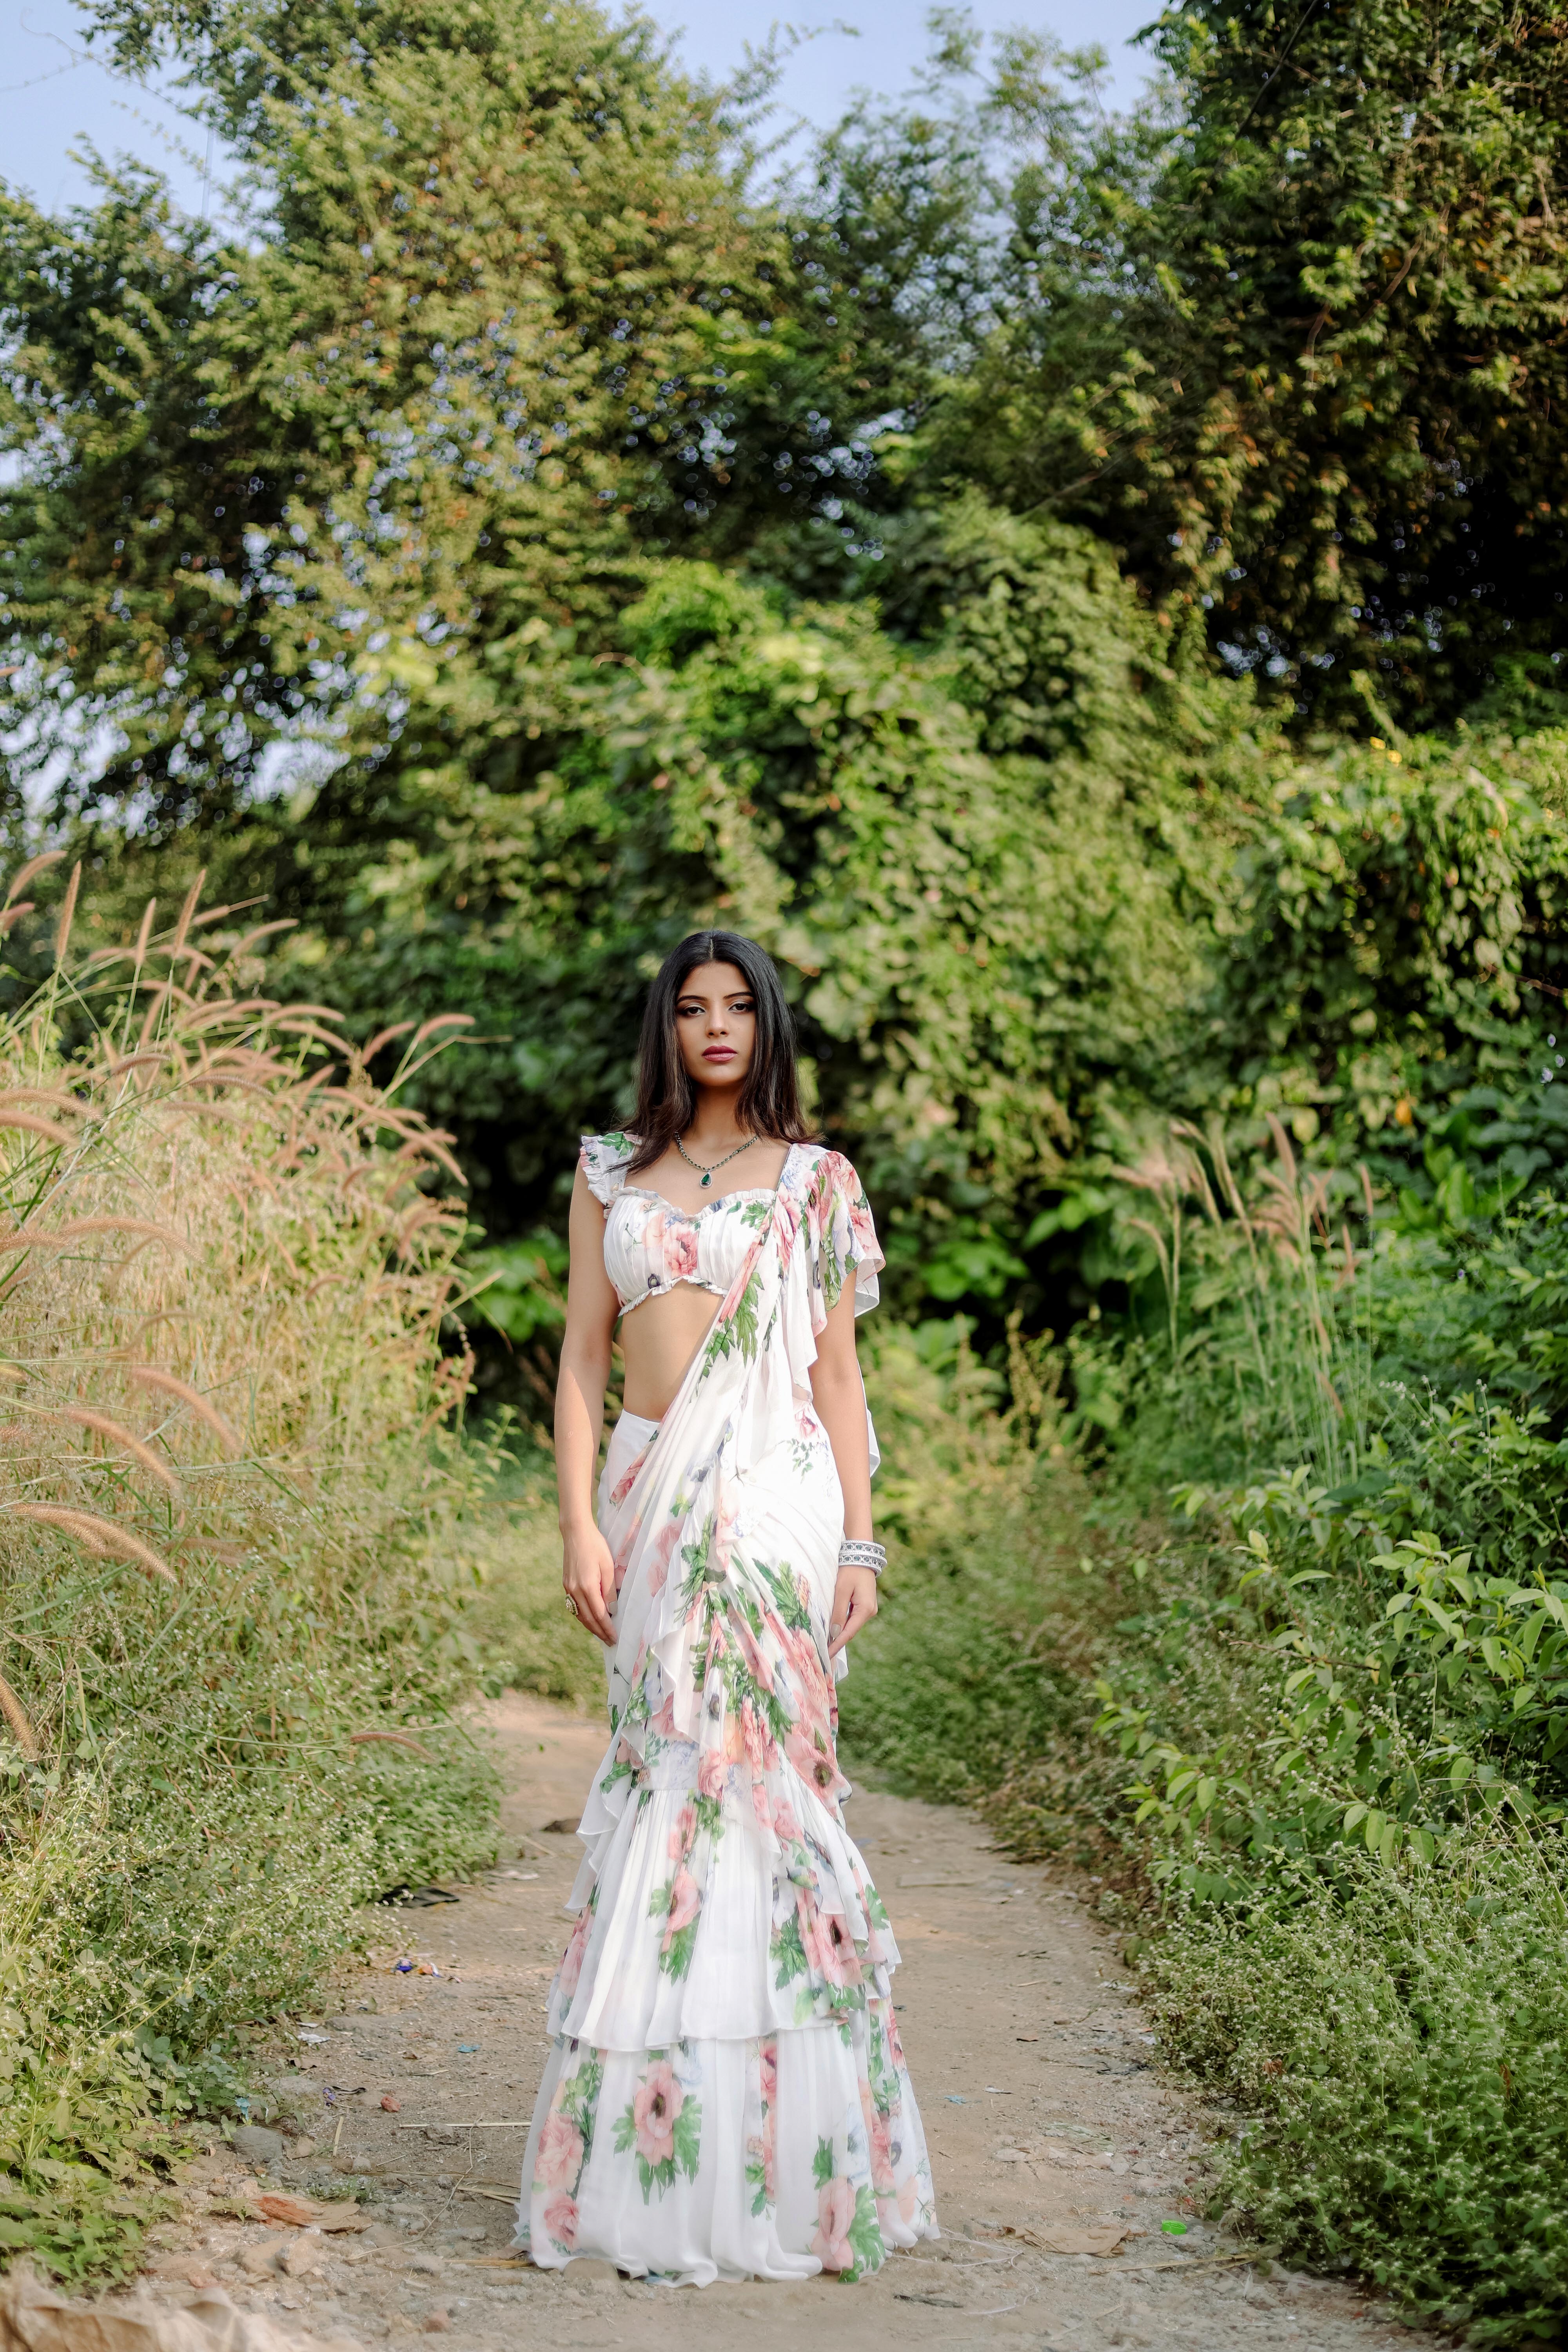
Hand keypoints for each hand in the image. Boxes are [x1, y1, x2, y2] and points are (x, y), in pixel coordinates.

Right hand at [562, 1524, 616, 1644]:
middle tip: (609, 1641)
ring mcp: (568, 1588)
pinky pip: (574, 1606)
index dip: (607, 1628)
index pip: (598, 1614)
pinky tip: (590, 1619)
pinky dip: (583, 1616)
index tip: (614, 1637)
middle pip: (587, 1618)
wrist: (575, 1533)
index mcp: (587, 1586)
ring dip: (590, 1626)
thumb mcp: (608, 1566)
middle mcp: (574, 1590)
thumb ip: (609, 1590)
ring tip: (601, 1634)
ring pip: (579, 1614)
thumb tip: (611, 1610)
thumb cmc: (595, 1546)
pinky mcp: (566, 1584)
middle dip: (599, 1632)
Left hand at [828, 1565, 877, 1657]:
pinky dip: (842, 1624)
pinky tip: (833, 1630)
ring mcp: (868, 1609)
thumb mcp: (841, 1591)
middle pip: (850, 1631)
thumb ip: (837, 1612)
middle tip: (822, 1653)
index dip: (836, 1645)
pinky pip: (851, 1618)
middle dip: (836, 1642)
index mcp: (865, 1610)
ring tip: (825, 1644)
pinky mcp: (864, 1605)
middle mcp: (869, 1612)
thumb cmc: (850, 1571)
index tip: (826, 1656)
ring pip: (850, 1625)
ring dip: (838, 1634)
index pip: (848, 1633)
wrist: (861, 1555)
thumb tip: (833, 1633)